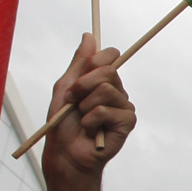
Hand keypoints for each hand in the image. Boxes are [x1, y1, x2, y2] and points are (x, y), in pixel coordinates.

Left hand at [40, 36, 133, 190]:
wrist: (66, 154)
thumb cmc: (64, 124)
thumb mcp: (65, 88)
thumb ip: (79, 62)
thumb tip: (89, 36)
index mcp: (102, 80)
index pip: (110, 55)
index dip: (95, 61)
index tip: (77, 78)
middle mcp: (116, 90)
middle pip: (108, 70)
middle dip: (83, 85)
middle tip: (73, 100)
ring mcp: (123, 106)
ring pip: (106, 90)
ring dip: (85, 105)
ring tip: (82, 119)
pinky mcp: (127, 122)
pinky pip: (107, 110)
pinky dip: (92, 119)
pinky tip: (91, 130)